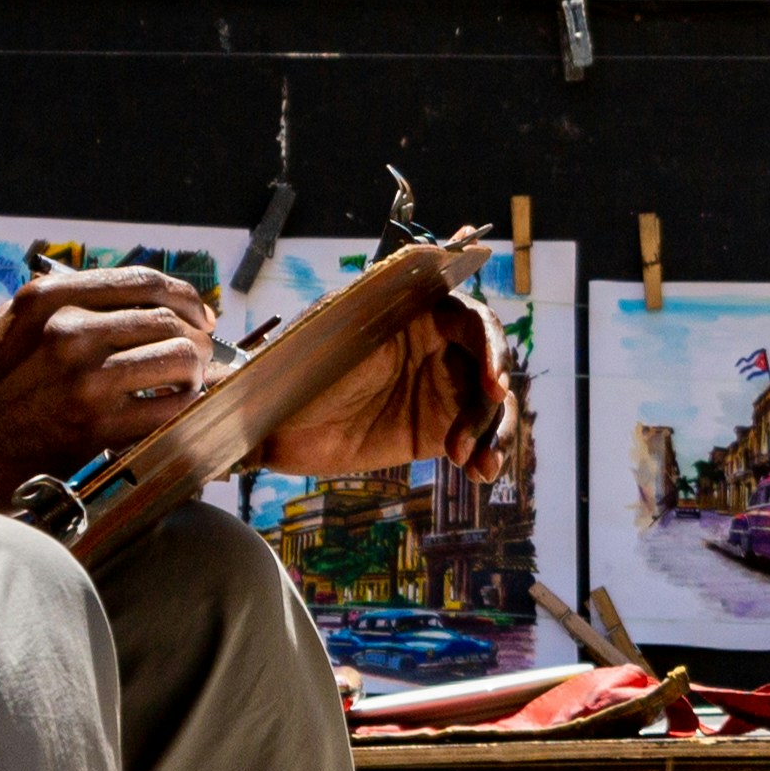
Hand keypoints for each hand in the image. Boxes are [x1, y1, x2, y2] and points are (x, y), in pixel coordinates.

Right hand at [0, 265, 221, 493]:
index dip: (185, 296)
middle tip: (199, 359)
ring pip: (179, 359)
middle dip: (196, 340)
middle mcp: (68, 329)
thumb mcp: (15, 325)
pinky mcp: (95, 426)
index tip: (201, 315)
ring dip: (195, 375)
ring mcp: (84, 378)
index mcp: (49, 296)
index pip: (144, 280)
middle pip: (169, 320)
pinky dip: (183, 410)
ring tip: (187, 387)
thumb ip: (68, 305)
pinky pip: (170, 408)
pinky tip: (173, 415)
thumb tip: (141, 303)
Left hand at [258, 281, 510, 477]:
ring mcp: (439, 388)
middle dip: (492, 398)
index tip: (490, 382)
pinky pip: (478, 437)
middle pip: (488, 363)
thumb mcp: (321, 342)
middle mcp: (434, 346)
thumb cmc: (292, 372)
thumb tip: (376, 296)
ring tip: (479, 465)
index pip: (468, 318)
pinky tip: (480, 474)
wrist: (274, 427)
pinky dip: (487, 455)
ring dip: (495, 433)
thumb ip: (362, 318)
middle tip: (475, 436)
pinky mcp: (438, 430)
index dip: (489, 345)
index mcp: (411, 314)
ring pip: (491, 404)